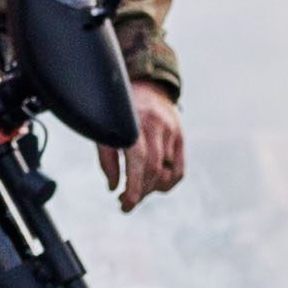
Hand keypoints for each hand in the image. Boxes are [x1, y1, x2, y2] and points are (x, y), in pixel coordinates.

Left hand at [99, 83, 185, 210]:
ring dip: (150, 189)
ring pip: (166, 173)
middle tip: (125, 202)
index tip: (126, 204)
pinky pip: (179, 170)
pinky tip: (153, 184)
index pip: (139, 160)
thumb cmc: (119, 110)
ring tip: (136, 190)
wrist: (145, 83)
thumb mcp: (106, 127)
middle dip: (139, 191)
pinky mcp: (181, 137)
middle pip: (153, 169)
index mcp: (135, 121)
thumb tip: (113, 188)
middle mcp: (156, 125)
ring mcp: (172, 131)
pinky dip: (166, 183)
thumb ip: (107, 157)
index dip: (134, 186)